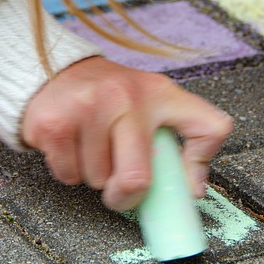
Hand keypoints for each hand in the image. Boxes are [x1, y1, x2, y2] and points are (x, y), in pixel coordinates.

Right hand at [22, 57, 232, 211]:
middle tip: (118, 182)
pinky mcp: (54, 122)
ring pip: (97, 180)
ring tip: (92, 146)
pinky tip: (71, 144)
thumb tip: (193, 189)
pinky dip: (68, 170)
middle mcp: (127, 96)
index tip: (188, 187)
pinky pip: (68, 174)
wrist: (56, 70)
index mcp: (161, 93)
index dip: (201, 164)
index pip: (208, 127)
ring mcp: (89, 107)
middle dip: (124, 193)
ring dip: (93, 175)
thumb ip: (184, 141)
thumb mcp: (154, 105)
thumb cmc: (110, 96)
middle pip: (137, 179)